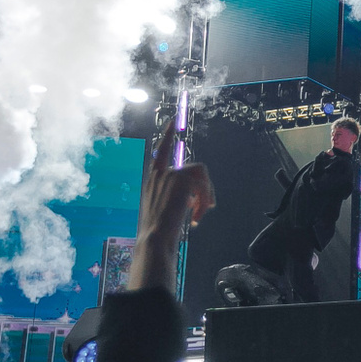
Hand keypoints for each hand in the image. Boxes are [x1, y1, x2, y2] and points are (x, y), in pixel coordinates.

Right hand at [128, 125, 214, 293]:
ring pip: (201, 175)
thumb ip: (173, 199)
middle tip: (208, 208)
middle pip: (195, 169)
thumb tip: (194, 201)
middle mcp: (159, 174)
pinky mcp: (181, 179)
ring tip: (202, 214)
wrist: (154, 239)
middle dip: (205, 190)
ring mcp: (170, 175)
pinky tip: (199, 216)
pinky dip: (205, 199)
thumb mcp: (161, 211)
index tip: (172, 122)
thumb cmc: (156, 233)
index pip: (159, 152)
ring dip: (206, 195)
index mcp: (152, 180)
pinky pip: (203, 184)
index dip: (166, 136)